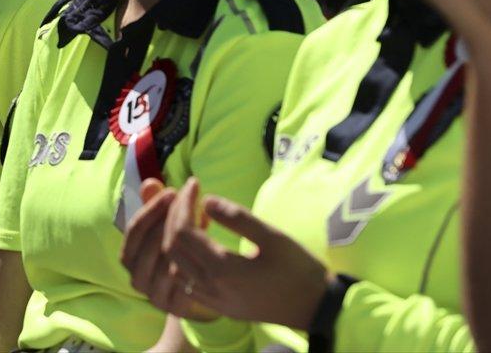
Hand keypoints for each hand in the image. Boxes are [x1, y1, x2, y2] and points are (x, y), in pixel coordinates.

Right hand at [121, 177, 218, 320]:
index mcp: (129, 257)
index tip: (172, 191)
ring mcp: (154, 296)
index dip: (151, 208)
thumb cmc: (181, 253)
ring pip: (165, 264)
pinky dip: (192, 265)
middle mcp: (136, 278)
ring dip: (184, 241)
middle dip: (169, 220)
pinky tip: (205, 248)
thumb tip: (150, 183)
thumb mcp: (167, 227)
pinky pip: (182, 285)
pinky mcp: (174, 309)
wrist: (200, 293)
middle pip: (149, 246)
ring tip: (201, 220)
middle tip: (189, 203)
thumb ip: (156, 205)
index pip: (134, 229)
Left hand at [165, 194, 330, 328]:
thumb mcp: (272, 236)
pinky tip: (199, 243)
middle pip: (173, 247)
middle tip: (188, 194)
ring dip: (176, 238)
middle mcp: (210, 288)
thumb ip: (237, 217)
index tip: (193, 183)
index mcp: (222, 269)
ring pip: (176, 266)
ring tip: (193, 215)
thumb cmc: (299, 269)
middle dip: (174, 216)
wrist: (317, 308)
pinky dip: (183, 259)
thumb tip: (205, 200)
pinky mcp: (220, 307)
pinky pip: (186, 282)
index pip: (183, 231)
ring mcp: (213, 301)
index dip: (183, 204)